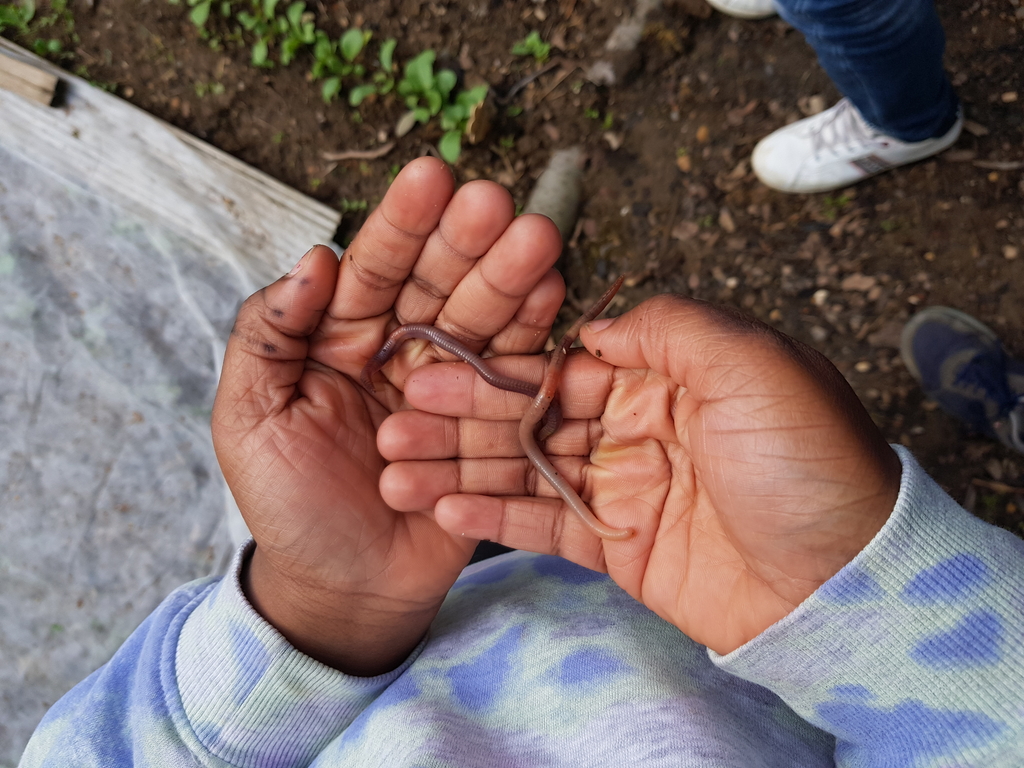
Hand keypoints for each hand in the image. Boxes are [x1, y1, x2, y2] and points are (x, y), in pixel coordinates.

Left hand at [211, 158, 564, 674]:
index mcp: (342, 337)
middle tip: (496, 202)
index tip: (431, 176)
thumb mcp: (248, 420)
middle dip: (466, 243)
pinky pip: (513, 380)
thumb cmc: (289, 506)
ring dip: (510, 280)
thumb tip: (314, 257)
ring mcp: (452, 387)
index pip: (375, 269)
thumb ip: (266, 337)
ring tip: (538, 239)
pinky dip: (533, 339)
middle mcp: (403, 351)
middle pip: (439, 285)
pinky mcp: (491, 428)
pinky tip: (553, 295)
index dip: (401, 225)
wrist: (344, 588)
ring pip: (483, 322)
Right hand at [379, 295, 901, 654]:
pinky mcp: (617, 546)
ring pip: (527, 468)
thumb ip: (668, 328)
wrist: (842, 582)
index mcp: (668, 375)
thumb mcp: (753, 363)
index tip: (437, 360)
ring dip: (462, 465)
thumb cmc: (808, 463)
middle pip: (533, 413)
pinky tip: (440, 509)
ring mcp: (624, 486)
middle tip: (399, 411)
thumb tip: (592, 326)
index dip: (500, 363)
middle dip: (465, 412)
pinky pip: (543, 525)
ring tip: (398, 463)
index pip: (565, 360)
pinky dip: (493, 519)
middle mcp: (639, 424)